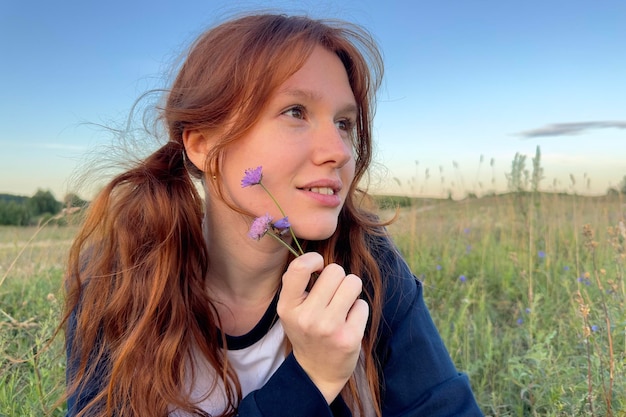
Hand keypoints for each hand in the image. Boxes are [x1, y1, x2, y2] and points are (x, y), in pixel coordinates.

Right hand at [277, 252, 368, 402]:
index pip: (299, 268)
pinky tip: (348, 323)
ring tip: (341, 305)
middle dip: (338, 278)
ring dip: (350, 291)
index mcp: (288, 307)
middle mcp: (307, 317)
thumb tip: (318, 258)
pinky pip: (362, 304)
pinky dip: (358, 310)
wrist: (317, 372)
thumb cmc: (306, 330)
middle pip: (335, 271)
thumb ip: (298, 282)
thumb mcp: (291, 308)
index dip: (314, 260)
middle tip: (333, 294)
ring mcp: (329, 328)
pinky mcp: (349, 338)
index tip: (318, 267)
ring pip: (352, 282)